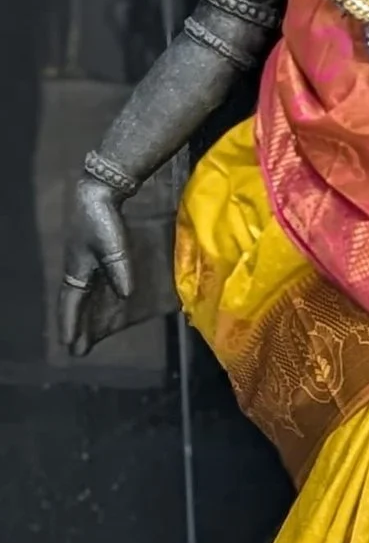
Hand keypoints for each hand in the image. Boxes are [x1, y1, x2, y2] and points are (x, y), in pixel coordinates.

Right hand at [59, 174, 133, 355]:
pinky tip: (108, 306)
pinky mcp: (98, 255)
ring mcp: (87, 263)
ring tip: (90, 335)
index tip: (70, 346)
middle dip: (79, 326)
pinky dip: (99, 299)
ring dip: (88, 315)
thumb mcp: (113, 247)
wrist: (99, 193)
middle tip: (79, 349)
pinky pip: (97, 285)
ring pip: (87, 297)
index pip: (72, 304)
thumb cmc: (102, 220)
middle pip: (78, 305)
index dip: (72, 325)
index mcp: (77, 271)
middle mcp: (79, 271)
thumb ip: (120, 271)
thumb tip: (125, 295)